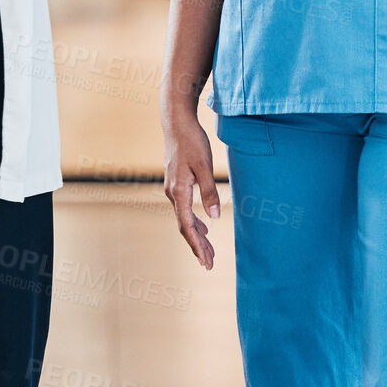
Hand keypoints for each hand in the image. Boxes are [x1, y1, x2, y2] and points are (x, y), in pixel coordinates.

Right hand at [162, 109, 219, 268]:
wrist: (176, 122)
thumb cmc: (192, 141)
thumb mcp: (204, 166)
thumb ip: (209, 192)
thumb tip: (214, 218)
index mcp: (178, 191)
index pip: (187, 226)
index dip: (197, 246)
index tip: (206, 262)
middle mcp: (172, 192)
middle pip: (184, 226)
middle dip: (197, 246)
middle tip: (209, 264)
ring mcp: (173, 187)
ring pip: (184, 218)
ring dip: (196, 235)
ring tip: (208, 250)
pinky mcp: (176, 182)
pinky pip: (184, 208)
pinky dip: (193, 221)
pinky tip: (203, 226)